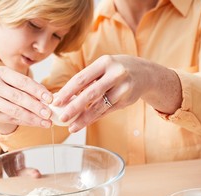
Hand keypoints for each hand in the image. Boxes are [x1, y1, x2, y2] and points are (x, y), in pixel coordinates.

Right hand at [0, 66, 53, 133]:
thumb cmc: (8, 88)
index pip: (23, 81)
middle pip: (19, 97)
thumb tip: (51, 99)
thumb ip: (31, 88)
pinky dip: (27, 122)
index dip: (37, 90)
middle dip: (36, 106)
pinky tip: (38, 124)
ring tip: (47, 122)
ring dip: (33, 117)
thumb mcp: (16, 82)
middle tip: (49, 113)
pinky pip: (12, 119)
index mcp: (1, 72)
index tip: (50, 99)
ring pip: (15, 110)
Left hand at [53, 55, 181, 132]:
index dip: (67, 91)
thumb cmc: (115, 70)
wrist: (145, 73)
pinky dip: (93, 118)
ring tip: (71, 127)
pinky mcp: (126, 100)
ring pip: (100, 106)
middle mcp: (115, 74)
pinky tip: (83, 124)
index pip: (82, 78)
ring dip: (84, 118)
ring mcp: (123, 88)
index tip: (55, 101)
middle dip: (74, 107)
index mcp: (104, 62)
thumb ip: (86, 81)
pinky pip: (106, 111)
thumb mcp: (102, 68)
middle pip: (91, 93)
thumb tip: (63, 97)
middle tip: (62, 117)